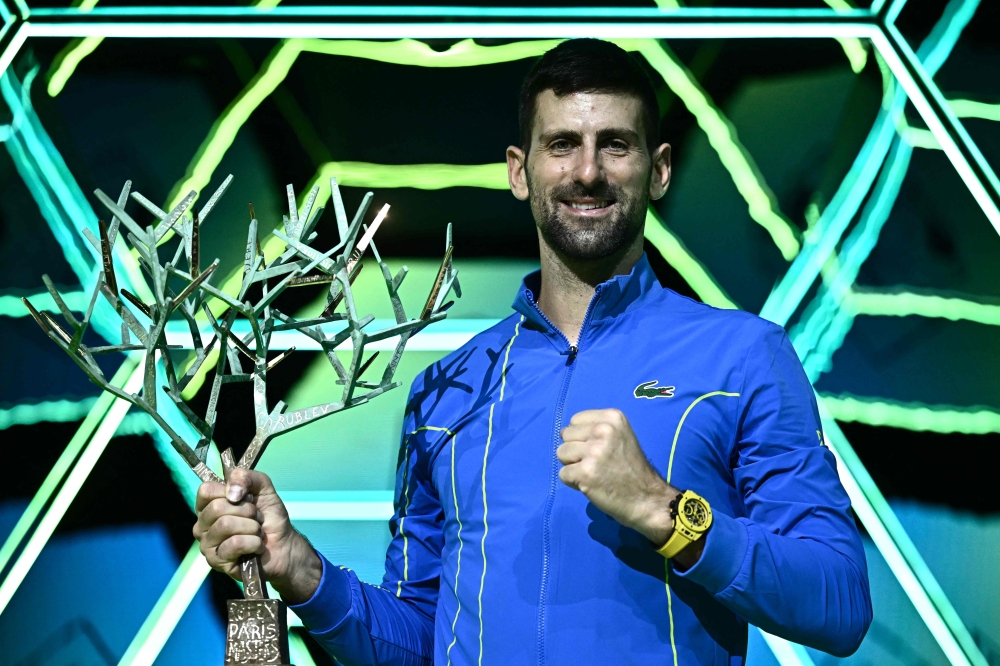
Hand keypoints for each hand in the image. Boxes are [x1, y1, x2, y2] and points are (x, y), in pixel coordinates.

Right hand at [193, 468, 320, 603]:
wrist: (284, 544)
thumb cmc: (270, 517)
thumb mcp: (263, 488)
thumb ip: (247, 477)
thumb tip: (232, 492)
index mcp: (209, 505)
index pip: (206, 490)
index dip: (230, 491)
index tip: (246, 497)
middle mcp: (202, 524)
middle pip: (217, 507)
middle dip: (247, 511)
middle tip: (256, 518)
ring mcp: (207, 544)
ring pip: (225, 525)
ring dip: (252, 527)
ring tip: (257, 532)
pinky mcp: (216, 561)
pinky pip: (235, 544)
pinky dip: (253, 542)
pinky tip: (256, 547)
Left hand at [558, 409, 676, 545]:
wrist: (648, 498)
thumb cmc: (632, 468)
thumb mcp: (620, 436)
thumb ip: (597, 429)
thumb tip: (564, 432)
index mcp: (612, 417)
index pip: (575, 420)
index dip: (582, 437)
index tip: (598, 449)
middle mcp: (603, 430)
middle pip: (566, 435)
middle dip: (575, 450)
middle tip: (596, 463)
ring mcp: (594, 451)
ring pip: (561, 453)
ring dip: (573, 466)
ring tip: (593, 473)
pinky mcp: (586, 472)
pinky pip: (563, 474)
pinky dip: (573, 482)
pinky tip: (591, 484)